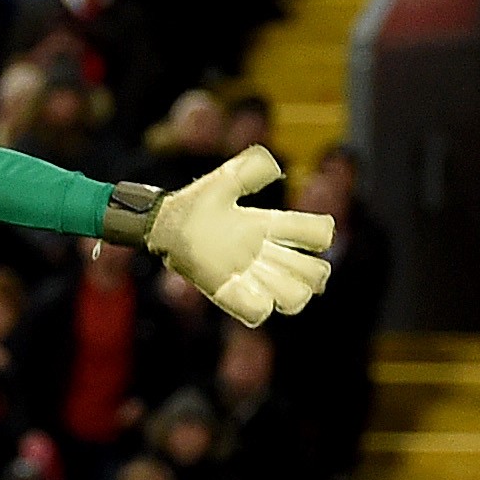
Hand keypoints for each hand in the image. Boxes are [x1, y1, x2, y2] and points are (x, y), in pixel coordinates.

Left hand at [143, 148, 330, 327]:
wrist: (161, 224)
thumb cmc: (193, 203)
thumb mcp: (223, 182)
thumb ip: (250, 170)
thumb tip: (275, 167)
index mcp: (269, 227)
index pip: (316, 234)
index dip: (318, 233)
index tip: (296, 230)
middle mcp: (264, 254)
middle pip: (315, 273)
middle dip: (311, 272)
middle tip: (284, 266)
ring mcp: (247, 276)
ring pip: (294, 297)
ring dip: (289, 293)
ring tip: (266, 282)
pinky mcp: (225, 291)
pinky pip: (255, 312)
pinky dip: (256, 306)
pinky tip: (239, 289)